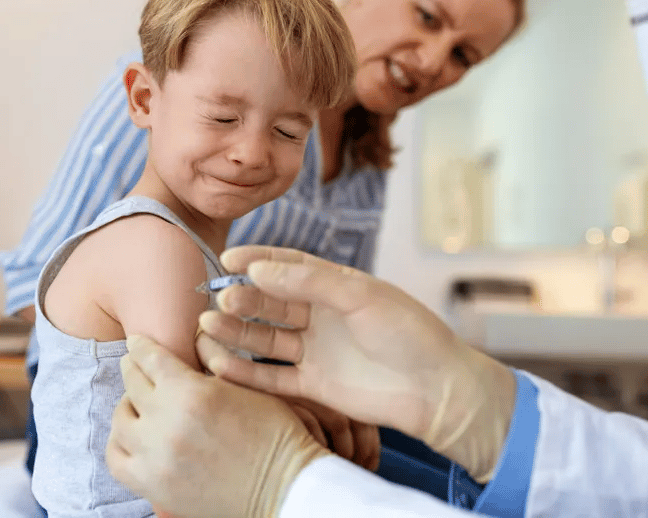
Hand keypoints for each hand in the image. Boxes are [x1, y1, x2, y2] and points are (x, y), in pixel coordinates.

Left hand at [107, 335, 329, 517]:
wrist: (284, 487)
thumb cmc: (276, 433)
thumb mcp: (249, 386)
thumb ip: (216, 362)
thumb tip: (193, 340)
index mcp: (193, 392)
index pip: (150, 359)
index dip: (141, 346)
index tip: (136, 342)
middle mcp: (167, 422)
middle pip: (132, 384)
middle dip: (133, 369)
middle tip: (134, 365)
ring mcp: (156, 457)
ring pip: (121, 419)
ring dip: (128, 406)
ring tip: (137, 402)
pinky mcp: (153, 485)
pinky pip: (116, 459)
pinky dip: (119, 443)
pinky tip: (132, 436)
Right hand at [195, 246, 515, 483]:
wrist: (438, 390)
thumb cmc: (410, 333)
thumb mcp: (361, 295)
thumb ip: (309, 281)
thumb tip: (258, 268)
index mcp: (336, 287)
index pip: (288, 266)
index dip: (256, 260)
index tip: (227, 257)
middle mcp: (322, 317)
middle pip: (271, 303)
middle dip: (242, 299)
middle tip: (219, 299)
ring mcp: (316, 352)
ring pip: (265, 339)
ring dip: (236, 332)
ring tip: (208, 326)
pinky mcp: (314, 387)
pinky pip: (272, 377)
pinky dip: (245, 372)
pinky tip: (219, 362)